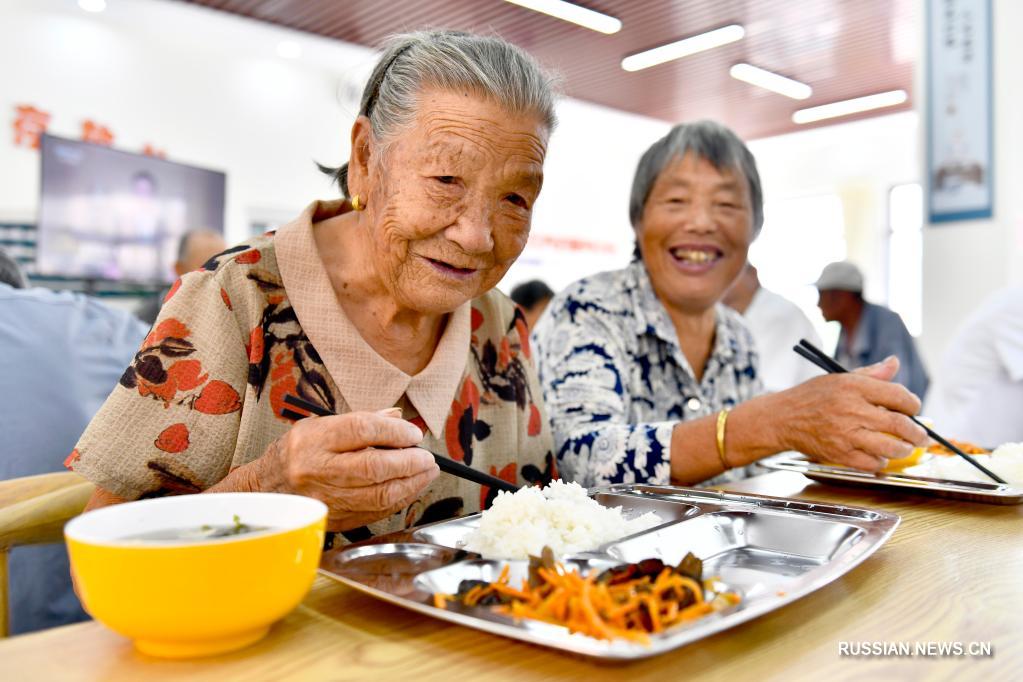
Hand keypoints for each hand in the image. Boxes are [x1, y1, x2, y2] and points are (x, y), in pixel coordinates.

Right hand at [253, 408, 438, 530]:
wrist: (266, 487)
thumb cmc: (299, 451)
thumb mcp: (322, 425)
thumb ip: (362, 421)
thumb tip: (399, 418)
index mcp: (313, 439)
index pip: (361, 430)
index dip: (394, 431)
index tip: (414, 434)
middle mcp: (316, 469)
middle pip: (373, 467)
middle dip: (409, 462)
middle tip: (428, 457)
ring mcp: (325, 498)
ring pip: (378, 495)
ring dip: (411, 484)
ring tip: (427, 472)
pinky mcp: (334, 519)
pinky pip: (375, 512)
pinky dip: (399, 500)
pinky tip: (410, 489)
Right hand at [772, 356, 927, 470]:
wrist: (782, 418)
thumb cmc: (811, 397)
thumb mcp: (839, 377)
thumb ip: (871, 374)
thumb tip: (894, 363)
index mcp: (853, 386)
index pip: (898, 395)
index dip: (913, 404)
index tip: (914, 409)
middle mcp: (851, 409)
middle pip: (899, 424)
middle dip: (917, 433)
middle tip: (922, 437)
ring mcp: (845, 434)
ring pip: (890, 447)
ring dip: (903, 449)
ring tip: (905, 447)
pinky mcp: (839, 454)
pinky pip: (872, 463)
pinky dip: (880, 462)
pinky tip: (879, 456)